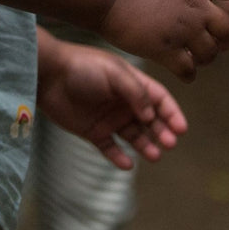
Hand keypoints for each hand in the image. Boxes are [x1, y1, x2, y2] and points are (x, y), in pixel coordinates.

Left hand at [36, 33, 186, 168]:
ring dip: (146, 145)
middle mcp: (122, 101)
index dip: (172, 112)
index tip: (181, 128)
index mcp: (130, 83)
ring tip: (154, 155)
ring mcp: (108, 117)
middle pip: (150, 120)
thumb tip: (151, 115)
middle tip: (169, 143)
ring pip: (134, 136)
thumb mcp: (113, 72)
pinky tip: (127, 163)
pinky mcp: (92, 131)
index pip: (158, 98)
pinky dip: (119, 157)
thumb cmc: (81, 67)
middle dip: (162, 131)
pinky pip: (110, 148)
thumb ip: (135, 91)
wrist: (47, 74)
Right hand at [98, 0, 228, 81]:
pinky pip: (190, 69)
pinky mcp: (167, 49)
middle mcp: (194, 7)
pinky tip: (185, 74)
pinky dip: (190, 74)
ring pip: (211, 52)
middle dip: (228, 38)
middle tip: (220, 43)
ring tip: (197, 59)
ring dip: (207, 57)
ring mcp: (182, 29)